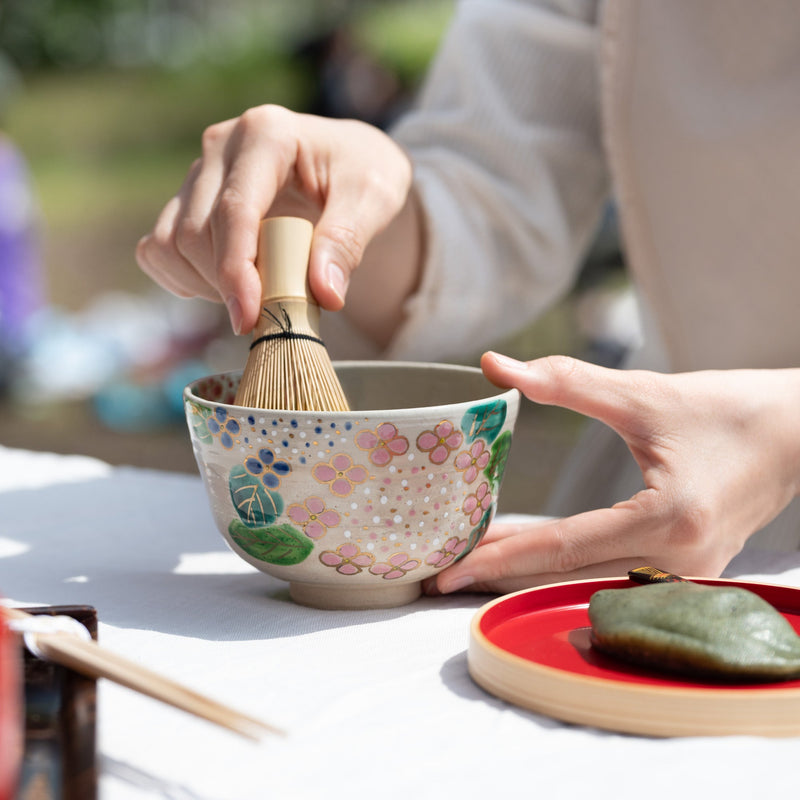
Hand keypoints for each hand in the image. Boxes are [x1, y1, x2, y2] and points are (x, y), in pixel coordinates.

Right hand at [136, 105, 413, 335]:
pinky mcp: (186, 200)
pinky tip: (227, 286)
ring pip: (170, 244)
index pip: (235, 210)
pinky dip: (184, 279)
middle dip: (228, 286)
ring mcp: (198, 173)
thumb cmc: (363, 175)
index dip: (236, 270)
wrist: (348, 165)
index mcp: (266, 133)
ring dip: (205, 286)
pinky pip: (158, 250)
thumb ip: (348, 241)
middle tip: (274, 311)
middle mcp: (221, 146)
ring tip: (258, 294)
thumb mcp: (374, 199)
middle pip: (196, 234)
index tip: (248, 318)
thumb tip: (324, 293)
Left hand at [424, 352, 799, 594]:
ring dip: (530, 574)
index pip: (562, 547)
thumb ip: (566, 382)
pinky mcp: (689, 570)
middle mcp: (678, 561)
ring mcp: (688, 575)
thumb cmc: (727, 409)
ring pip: (586, 582)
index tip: (446, 571)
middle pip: (566, 575)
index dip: (498, 558)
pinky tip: (530, 556)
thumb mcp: (643, 393)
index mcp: (668, 520)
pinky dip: (567, 568)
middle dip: (500, 575)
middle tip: (440, 575)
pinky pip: (611, 576)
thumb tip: (496, 365)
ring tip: (472, 565)